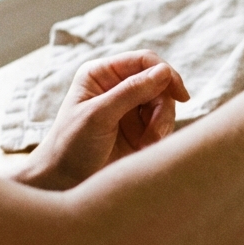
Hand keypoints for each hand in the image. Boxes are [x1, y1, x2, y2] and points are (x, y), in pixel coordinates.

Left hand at [17, 51, 189, 189]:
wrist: (63, 183)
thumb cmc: (70, 146)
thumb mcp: (99, 116)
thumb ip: (131, 91)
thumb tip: (164, 71)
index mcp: (101, 74)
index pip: (143, 61)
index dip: (165, 74)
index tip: (180, 95)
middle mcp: (116, 86)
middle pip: (159, 84)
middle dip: (163, 107)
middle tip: (156, 133)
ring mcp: (129, 108)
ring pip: (164, 104)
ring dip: (162, 124)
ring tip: (147, 144)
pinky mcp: (138, 129)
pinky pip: (162, 123)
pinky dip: (159, 135)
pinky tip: (144, 149)